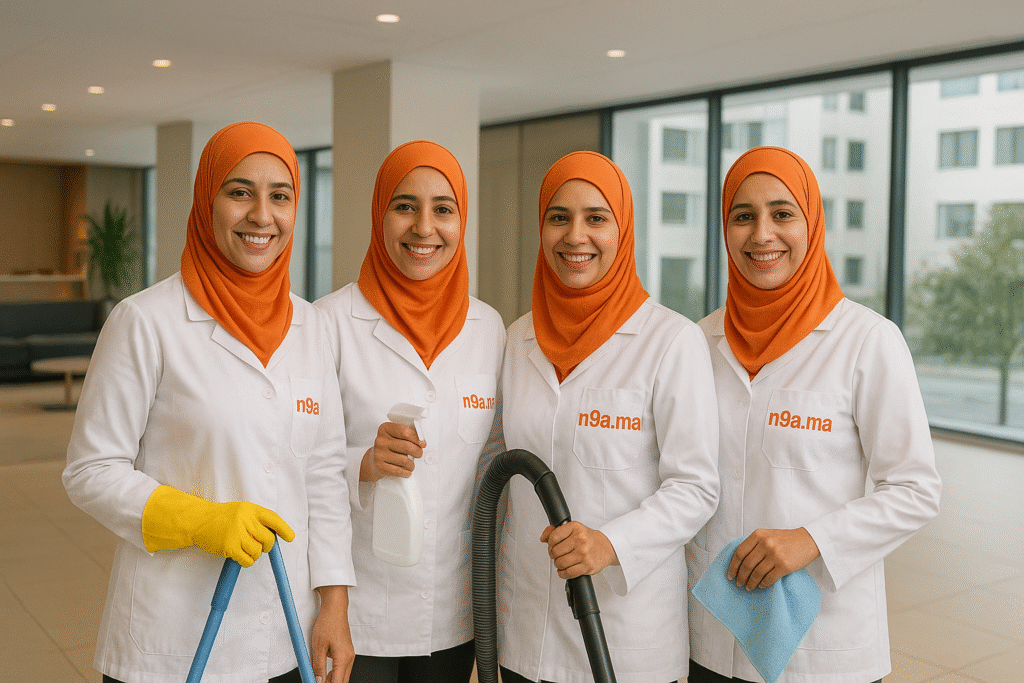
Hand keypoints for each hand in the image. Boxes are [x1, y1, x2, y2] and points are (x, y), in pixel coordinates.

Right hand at [141, 486, 294, 566]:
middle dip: (267, 546)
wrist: (197, 520)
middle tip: (261, 548)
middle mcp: (245, 519)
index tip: (290, 538)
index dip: (284, 529)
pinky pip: (247, 560)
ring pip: (258, 551)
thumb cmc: (221, 517)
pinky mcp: (229, 546)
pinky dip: (247, 562)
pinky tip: (241, 557)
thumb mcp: (241, 511)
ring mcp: (236, 533)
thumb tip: (274, 536)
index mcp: (250, 509)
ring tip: (246, 551)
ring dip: (255, 555)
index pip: (273, 519)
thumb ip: (256, 520)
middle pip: (268, 538)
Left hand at [311, 586, 353, 682]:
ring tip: (320, 679)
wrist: (335, 608)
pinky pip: (343, 667)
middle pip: (342, 681)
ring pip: (343, 675)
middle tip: (318, 682)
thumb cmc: (328, 623)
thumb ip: (318, 666)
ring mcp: (349, 654)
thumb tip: (317, 680)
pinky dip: (335, 672)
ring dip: (333, 680)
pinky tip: (326, 672)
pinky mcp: (347, 651)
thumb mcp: (318, 646)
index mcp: (343, 658)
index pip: (337, 682)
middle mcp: (349, 657)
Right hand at [359, 422, 424, 481]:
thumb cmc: (390, 446)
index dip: (417, 438)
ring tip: (411, 464)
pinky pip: (398, 470)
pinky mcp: (379, 466)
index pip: (405, 431)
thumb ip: (408, 434)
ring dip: (412, 464)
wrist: (375, 459)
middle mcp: (380, 440)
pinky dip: (406, 472)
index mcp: (385, 429)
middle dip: (417, 452)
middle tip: (418, 454)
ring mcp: (379, 453)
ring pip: (404, 460)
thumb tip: (421, 440)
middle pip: (406, 446)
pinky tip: (406, 471)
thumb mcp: (396, 436)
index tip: (422, 443)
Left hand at [540, 521, 617, 579]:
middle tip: (558, 554)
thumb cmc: (587, 538)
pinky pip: (568, 573)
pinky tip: (564, 570)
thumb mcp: (572, 528)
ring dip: (558, 564)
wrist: (606, 547)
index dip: (550, 543)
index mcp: (575, 528)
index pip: (553, 537)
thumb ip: (554, 530)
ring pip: (560, 563)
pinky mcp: (587, 566)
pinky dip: (563, 573)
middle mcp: (580, 540)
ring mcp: (584, 554)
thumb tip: (543, 538)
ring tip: (562, 561)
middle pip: (555, 552)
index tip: (553, 545)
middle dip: (553, 555)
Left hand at [728, 528, 819, 590]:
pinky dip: (763, 584)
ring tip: (748, 587)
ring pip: (756, 573)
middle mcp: (765, 544)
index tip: (730, 575)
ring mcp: (775, 555)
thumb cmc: (786, 539)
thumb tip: (739, 561)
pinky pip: (769, 578)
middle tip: (739, 583)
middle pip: (746, 564)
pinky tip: (761, 586)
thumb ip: (754, 544)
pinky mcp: (785, 565)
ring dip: (750, 582)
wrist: (808, 540)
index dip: (733, 566)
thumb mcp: (767, 535)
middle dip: (740, 576)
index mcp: (758, 535)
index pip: (739, 552)